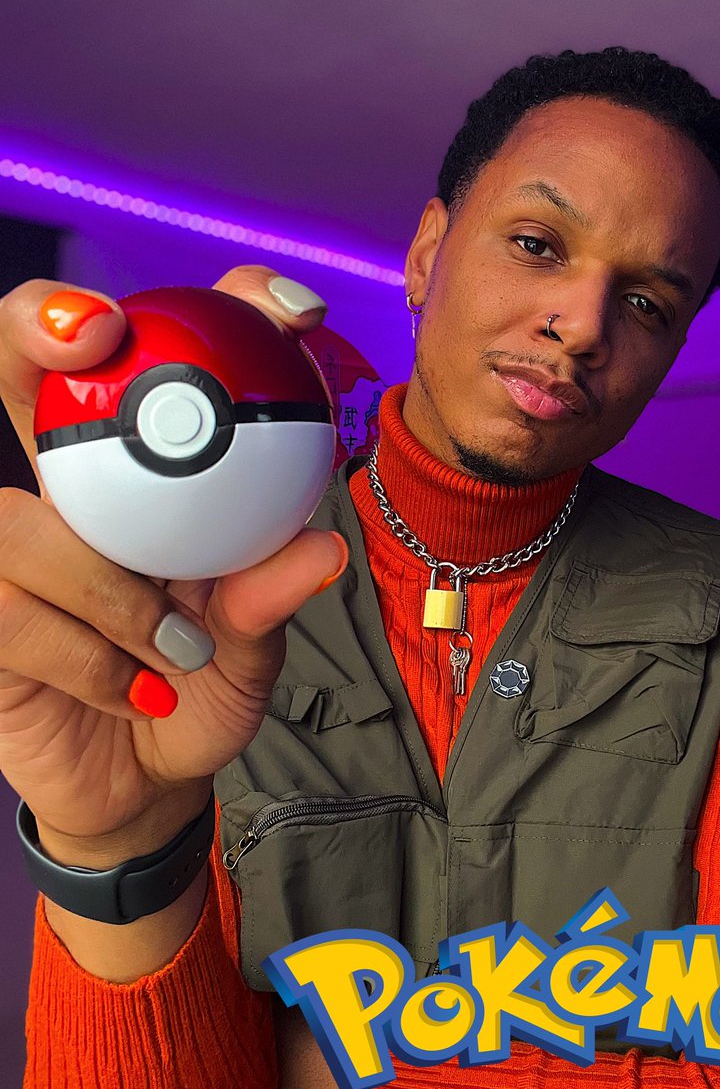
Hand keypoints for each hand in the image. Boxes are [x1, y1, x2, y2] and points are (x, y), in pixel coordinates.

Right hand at [0, 266, 344, 862]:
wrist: (142, 779)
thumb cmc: (198, 686)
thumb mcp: (251, 644)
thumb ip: (268, 596)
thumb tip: (320, 548)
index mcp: (143, 476)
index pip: (161, 360)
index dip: (217, 310)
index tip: (288, 311)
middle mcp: (66, 489)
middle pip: (16, 371)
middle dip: (32, 327)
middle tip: (87, 330)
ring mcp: (8, 548)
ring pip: (18, 521)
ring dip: (105, 589)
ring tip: (175, 649)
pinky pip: (9, 610)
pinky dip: (85, 656)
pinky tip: (136, 691)